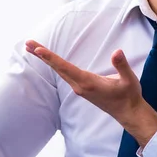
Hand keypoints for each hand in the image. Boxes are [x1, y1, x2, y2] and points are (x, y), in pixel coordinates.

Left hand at [25, 40, 156, 145]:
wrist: (128, 113)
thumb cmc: (129, 96)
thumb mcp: (129, 80)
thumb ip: (122, 66)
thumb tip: (116, 52)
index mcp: (88, 83)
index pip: (65, 68)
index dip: (51, 58)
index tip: (38, 50)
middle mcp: (80, 86)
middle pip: (57, 68)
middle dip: (42, 55)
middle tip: (27, 43)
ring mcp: (79, 88)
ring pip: (59, 71)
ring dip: (46, 59)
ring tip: (34, 48)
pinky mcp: (82, 88)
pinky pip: (64, 74)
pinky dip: (55, 64)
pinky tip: (50, 60)